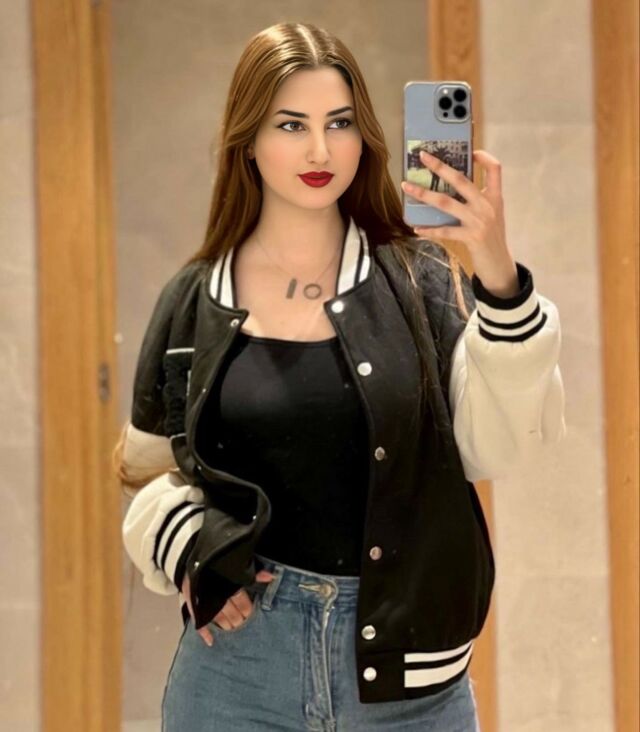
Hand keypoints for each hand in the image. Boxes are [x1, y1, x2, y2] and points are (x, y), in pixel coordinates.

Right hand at [181, 569, 275, 646]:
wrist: (192, 559)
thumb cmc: (216, 563)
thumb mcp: (236, 566)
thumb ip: (254, 572)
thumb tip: (271, 576)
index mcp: (229, 585)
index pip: (241, 601)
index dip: (246, 608)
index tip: (249, 613)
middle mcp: (217, 596)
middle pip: (231, 612)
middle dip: (238, 619)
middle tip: (241, 622)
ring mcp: (204, 603)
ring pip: (219, 619)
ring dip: (226, 625)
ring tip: (232, 628)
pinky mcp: (193, 607)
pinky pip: (199, 624)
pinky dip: (205, 633)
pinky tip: (211, 641)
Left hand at [401, 149, 519, 297]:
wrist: (499, 264)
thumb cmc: (491, 237)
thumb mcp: (491, 214)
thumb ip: (478, 200)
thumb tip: (451, 186)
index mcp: (495, 197)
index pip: (495, 169)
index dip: (484, 157)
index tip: (471, 151)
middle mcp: (487, 206)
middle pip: (461, 180)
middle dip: (440, 166)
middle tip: (423, 156)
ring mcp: (478, 221)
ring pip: (446, 202)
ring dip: (424, 194)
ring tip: (406, 187)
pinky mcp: (470, 237)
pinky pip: (444, 232)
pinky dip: (429, 230)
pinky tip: (416, 228)